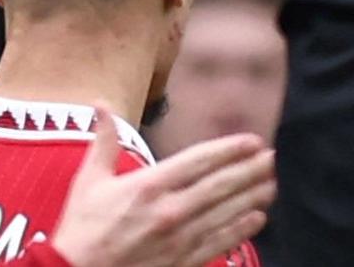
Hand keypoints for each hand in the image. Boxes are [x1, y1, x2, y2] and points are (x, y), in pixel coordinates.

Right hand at [49, 107, 275, 266]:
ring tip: (271, 183)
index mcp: (149, 186)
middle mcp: (170, 210)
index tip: (252, 141)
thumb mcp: (88, 181)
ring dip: (252, 196)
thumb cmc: (81, 229)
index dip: (230, 149)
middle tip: (272, 157)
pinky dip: (242, 229)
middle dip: (250, 170)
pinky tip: (257, 219)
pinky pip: (219, 243)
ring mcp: (179, 239)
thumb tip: (101, 103)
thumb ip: (103, 140)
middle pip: (221, 185)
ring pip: (226, 213)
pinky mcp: (182, 262)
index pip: (200, 160)